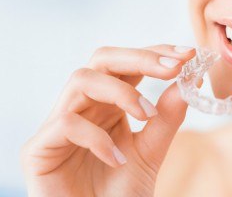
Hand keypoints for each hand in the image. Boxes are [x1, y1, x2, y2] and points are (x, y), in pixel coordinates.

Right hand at [20, 44, 196, 196]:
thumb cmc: (119, 193)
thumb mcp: (151, 151)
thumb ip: (167, 118)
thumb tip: (189, 79)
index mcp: (109, 103)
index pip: (129, 63)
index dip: (156, 52)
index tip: (188, 53)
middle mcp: (84, 106)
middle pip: (103, 58)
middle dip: (140, 57)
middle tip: (173, 67)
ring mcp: (59, 125)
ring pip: (81, 79)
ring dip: (121, 92)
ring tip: (147, 115)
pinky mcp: (39, 149)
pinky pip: (66, 124)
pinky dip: (97, 136)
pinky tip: (117, 158)